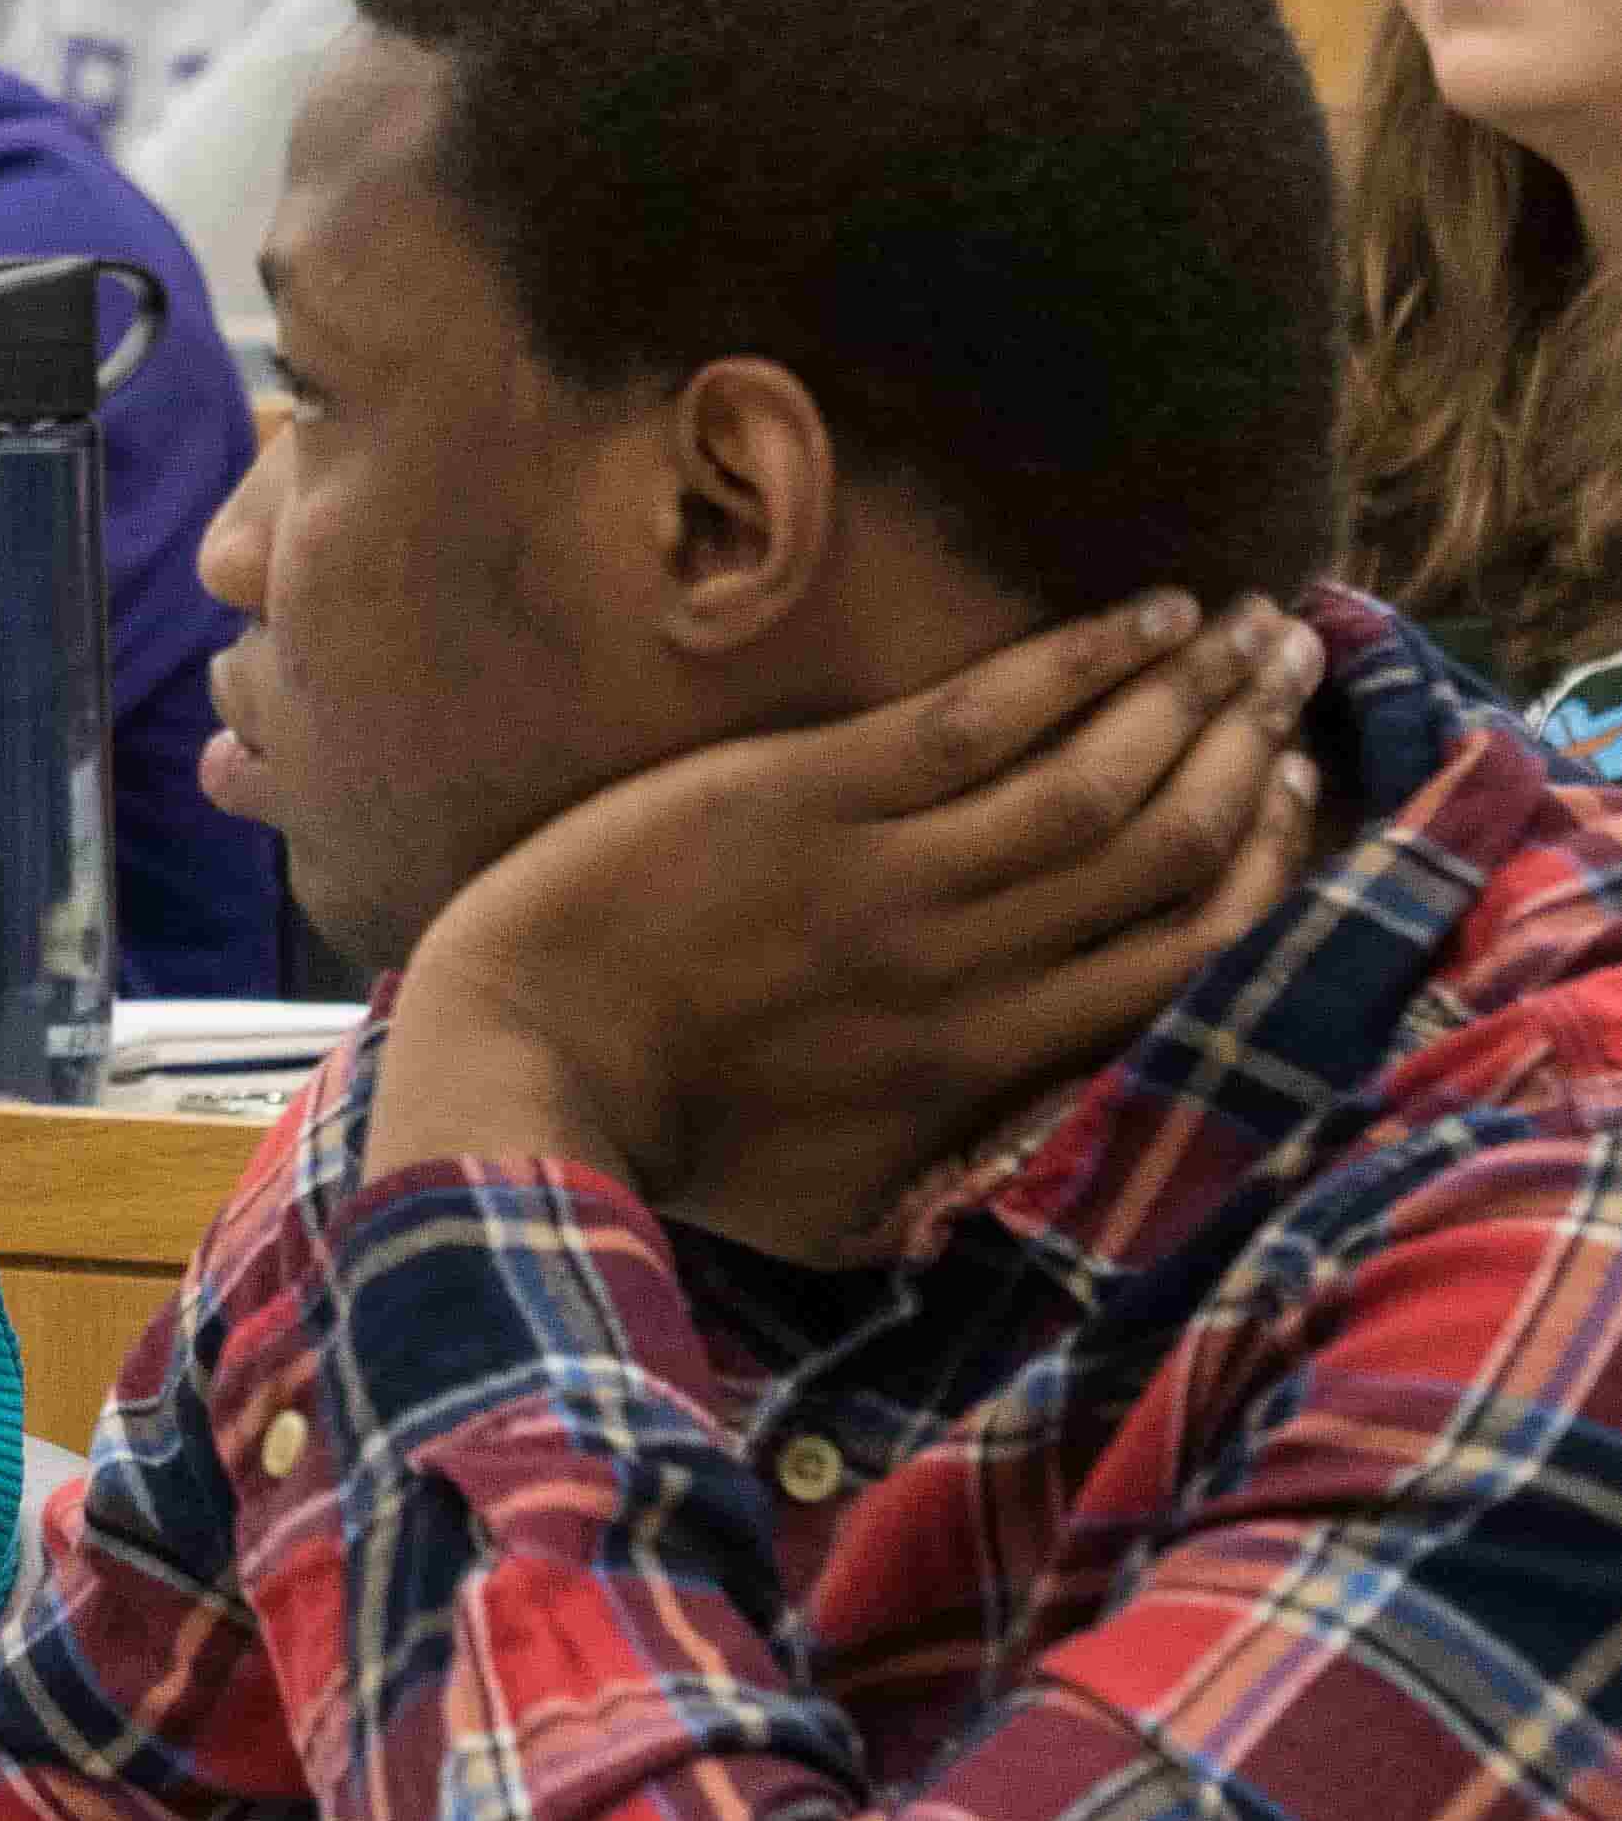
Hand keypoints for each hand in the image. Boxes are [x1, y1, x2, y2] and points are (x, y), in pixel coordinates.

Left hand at [366, 589, 1326, 1258]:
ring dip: (1196, 690)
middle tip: (1296, 675)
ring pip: (1104, 777)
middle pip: (1167, 853)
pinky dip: (1081, 662)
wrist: (523, 1063)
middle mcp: (970, 970)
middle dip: (1254, 754)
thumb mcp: (841, 1206)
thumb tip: (1042, 1156)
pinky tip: (1143, 614)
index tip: (1297, 795)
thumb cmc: (668, 1146)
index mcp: (990, 1067)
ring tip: (1254, 623)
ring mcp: (895, 877)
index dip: (1264, 870)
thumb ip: (955, 1175)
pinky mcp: (812, 796)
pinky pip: (985, 718)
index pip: (1184, 960)